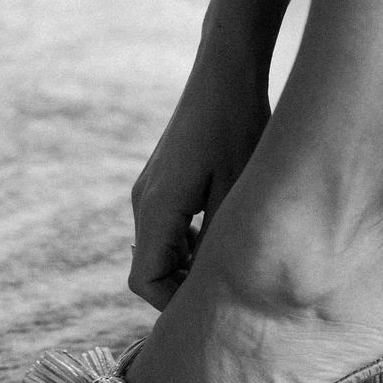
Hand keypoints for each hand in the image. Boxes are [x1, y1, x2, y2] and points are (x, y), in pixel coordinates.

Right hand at [128, 61, 269, 309]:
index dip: (173, 305)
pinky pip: (167, 230)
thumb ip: (219, 243)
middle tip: (228, 297)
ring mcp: (149, 192)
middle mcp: (143, 203)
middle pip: (148, 270)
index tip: (211, 309)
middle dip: (182, 290)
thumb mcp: (239, 192)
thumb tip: (214, 286)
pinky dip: (188, 246)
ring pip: (159, 251)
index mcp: (157, 209)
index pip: (144, 281)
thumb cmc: (238, 126)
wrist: (225, 73)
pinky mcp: (161, 183)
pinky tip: (225, 239)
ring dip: (187, 268)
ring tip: (232, 269)